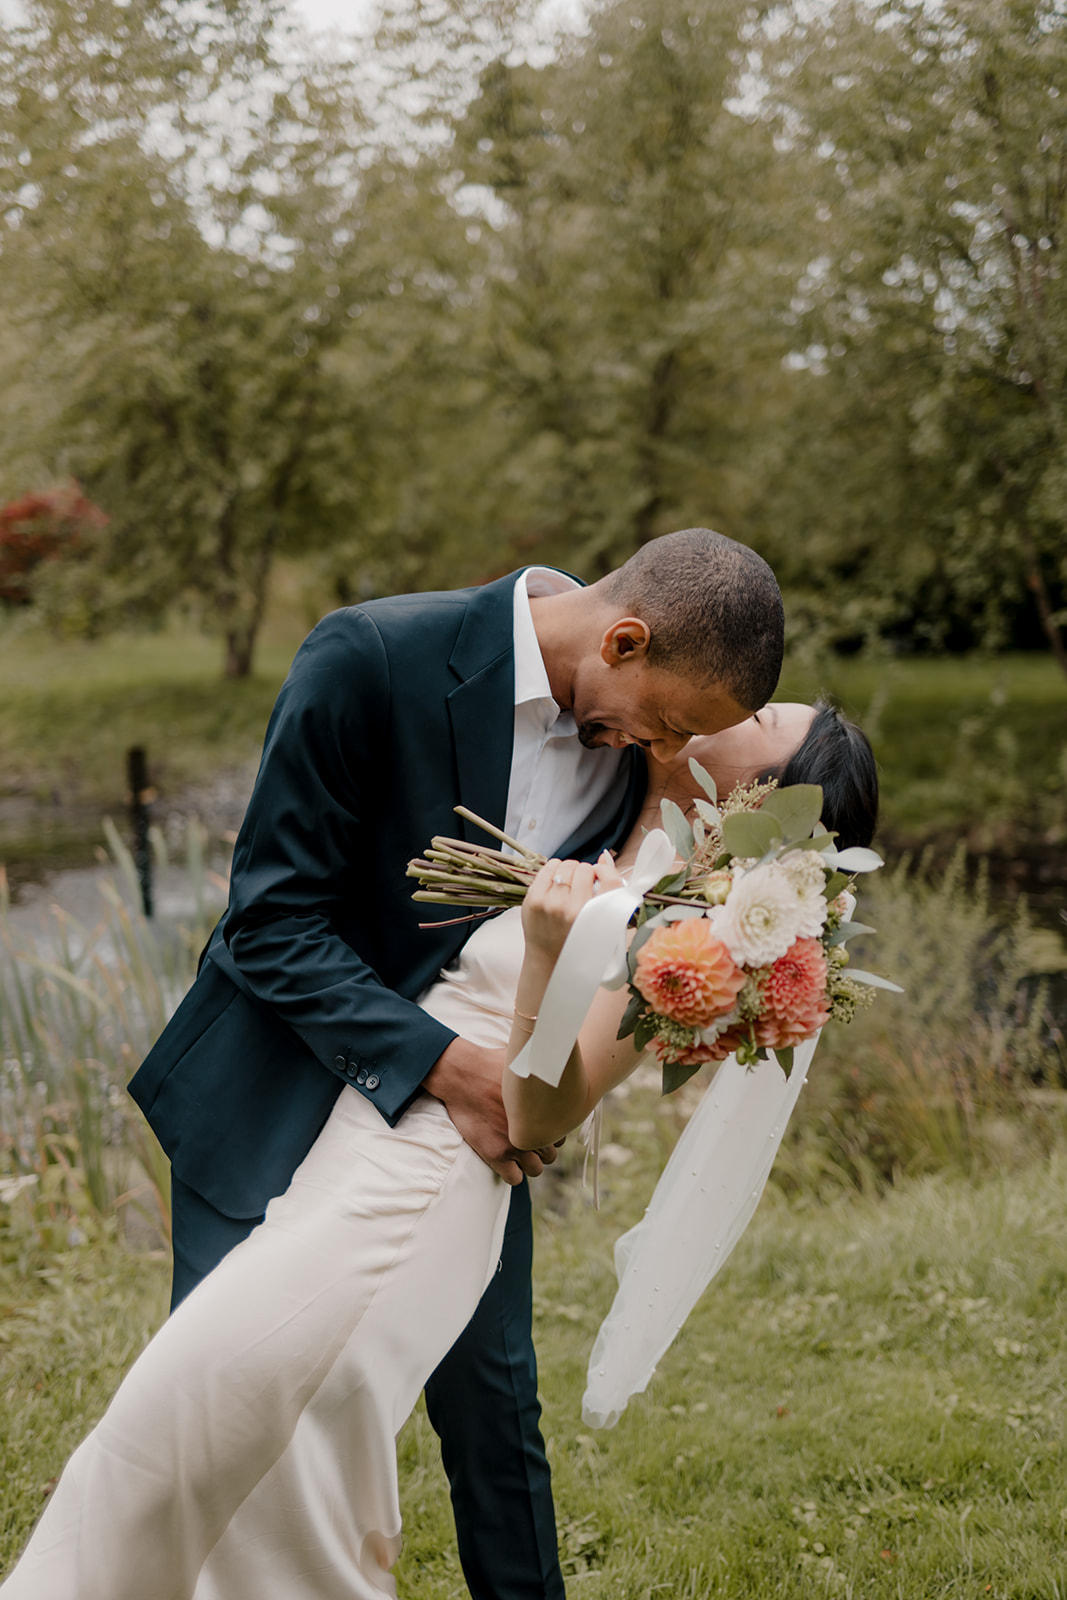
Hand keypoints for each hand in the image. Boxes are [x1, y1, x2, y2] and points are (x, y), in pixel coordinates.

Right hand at [424, 1036, 562, 1184]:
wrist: (463, 1074)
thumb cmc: (493, 1063)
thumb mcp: (527, 1060)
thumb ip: (544, 1066)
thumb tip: (556, 1056)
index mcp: (545, 1111)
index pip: (561, 1135)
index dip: (551, 1132)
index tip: (539, 1127)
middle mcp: (533, 1131)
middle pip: (550, 1154)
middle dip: (541, 1148)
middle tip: (526, 1138)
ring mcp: (514, 1145)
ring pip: (536, 1169)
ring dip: (529, 1162)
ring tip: (517, 1151)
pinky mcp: (495, 1155)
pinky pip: (514, 1179)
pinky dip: (512, 1173)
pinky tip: (505, 1160)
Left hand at [521, 850, 624, 960]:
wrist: (549, 961)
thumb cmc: (578, 941)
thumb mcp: (600, 922)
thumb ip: (607, 890)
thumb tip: (603, 856)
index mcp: (596, 919)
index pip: (610, 880)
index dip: (606, 871)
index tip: (600, 874)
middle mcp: (574, 910)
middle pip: (585, 869)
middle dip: (585, 873)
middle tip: (581, 885)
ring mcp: (551, 904)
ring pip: (566, 865)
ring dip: (569, 871)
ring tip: (567, 885)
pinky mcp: (534, 899)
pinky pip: (547, 868)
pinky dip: (553, 870)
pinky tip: (555, 883)